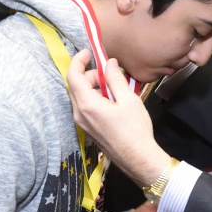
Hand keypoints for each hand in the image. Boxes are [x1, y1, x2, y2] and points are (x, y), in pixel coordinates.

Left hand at [67, 49, 171, 185]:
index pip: (74, 76)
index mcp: (88, 105)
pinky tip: (113, 102)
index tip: (89, 52)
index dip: (79, 61)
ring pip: (81, 96)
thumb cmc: (136, 130)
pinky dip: (95, 98)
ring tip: (115, 89)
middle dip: (91, 74)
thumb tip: (109, 63)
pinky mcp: (88, 129)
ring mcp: (82, 123)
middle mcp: (80, 114)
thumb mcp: (128, 100)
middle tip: (111, 74)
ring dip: (94, 87)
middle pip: (76, 85)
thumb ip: (116, 79)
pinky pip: (86, 107)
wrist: (138, 158)